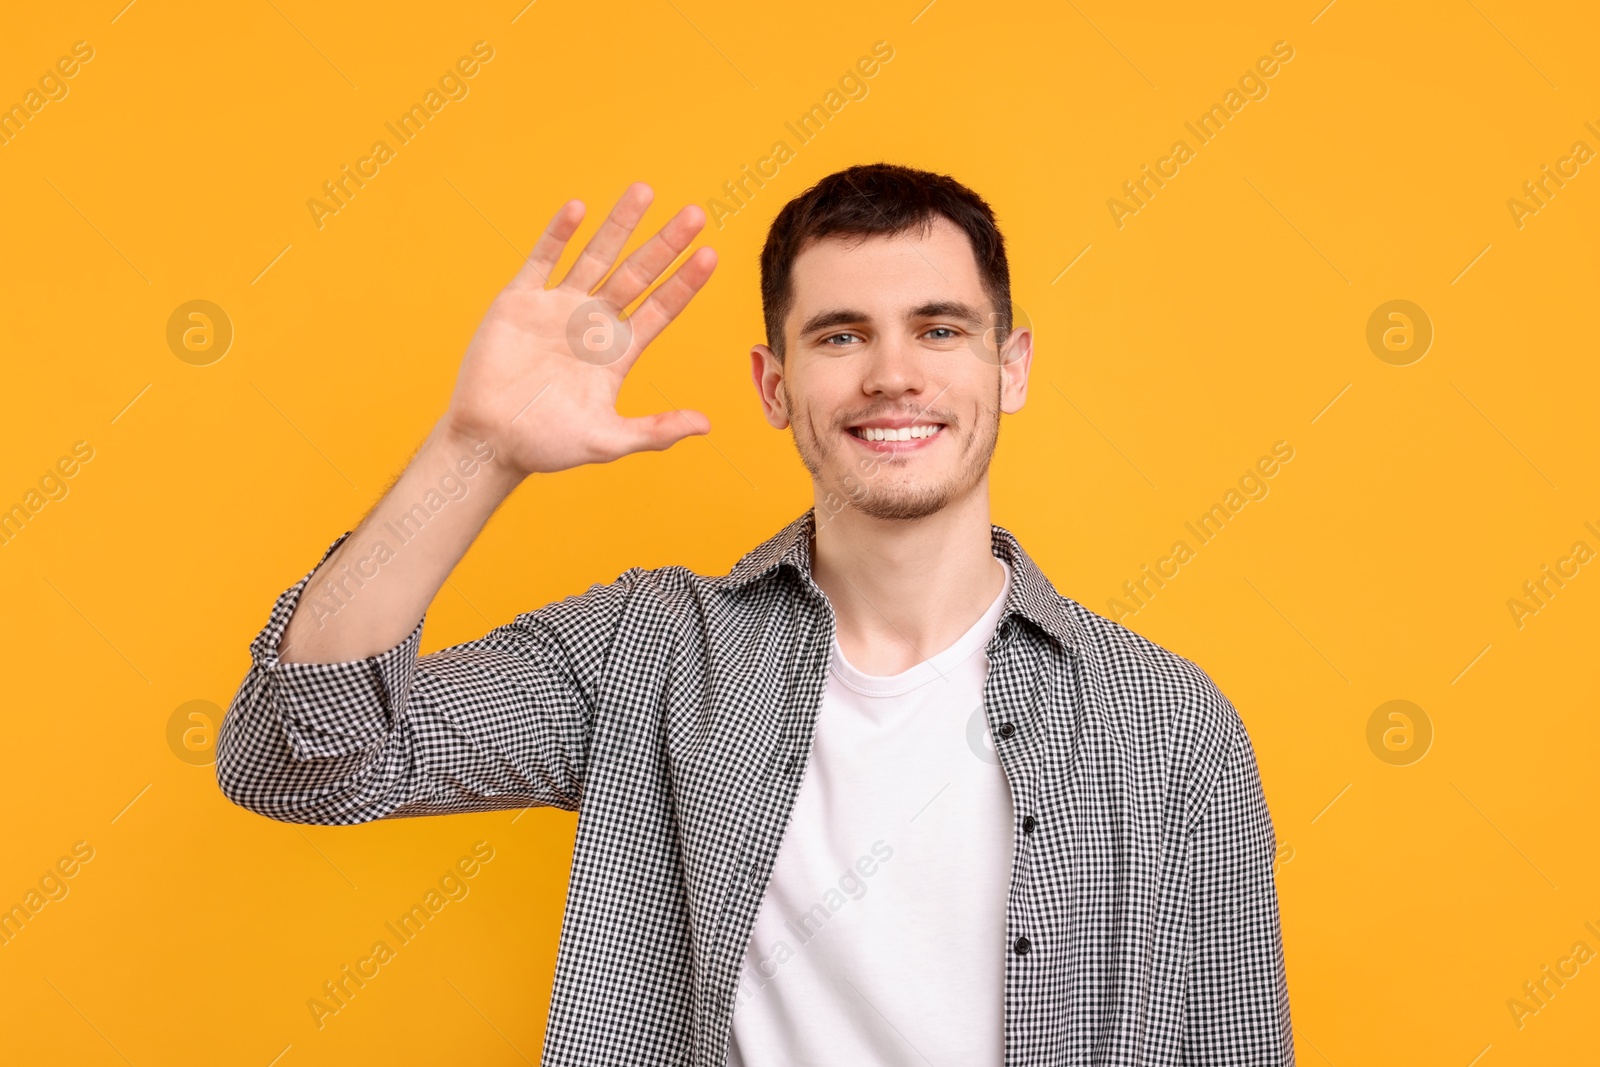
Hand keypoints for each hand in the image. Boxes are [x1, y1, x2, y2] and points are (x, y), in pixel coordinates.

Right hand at [440, 182, 717, 475]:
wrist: (489, 441)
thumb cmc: (547, 446)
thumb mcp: (608, 441)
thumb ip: (656, 432)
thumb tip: (705, 426)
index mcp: (617, 352)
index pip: (660, 308)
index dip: (684, 282)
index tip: (711, 255)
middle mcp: (592, 323)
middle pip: (636, 274)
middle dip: (664, 244)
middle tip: (695, 214)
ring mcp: (556, 308)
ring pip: (594, 256)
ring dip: (619, 225)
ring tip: (644, 191)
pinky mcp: (519, 303)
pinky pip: (541, 260)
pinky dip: (557, 235)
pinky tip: (578, 208)